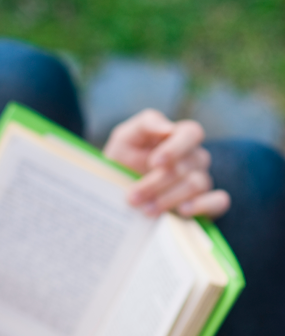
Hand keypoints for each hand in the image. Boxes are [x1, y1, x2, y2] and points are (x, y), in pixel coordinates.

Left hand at [103, 109, 229, 218]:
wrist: (117, 189)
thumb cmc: (123, 158)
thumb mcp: (125, 138)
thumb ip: (146, 124)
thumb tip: (168, 128)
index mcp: (178, 136)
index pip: (191, 133)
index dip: (176, 148)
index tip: (154, 163)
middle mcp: (194, 157)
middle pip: (186, 166)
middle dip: (156, 183)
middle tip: (133, 198)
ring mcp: (201, 179)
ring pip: (196, 185)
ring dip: (168, 198)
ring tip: (145, 210)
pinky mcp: (206, 202)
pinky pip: (219, 202)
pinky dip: (204, 206)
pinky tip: (182, 211)